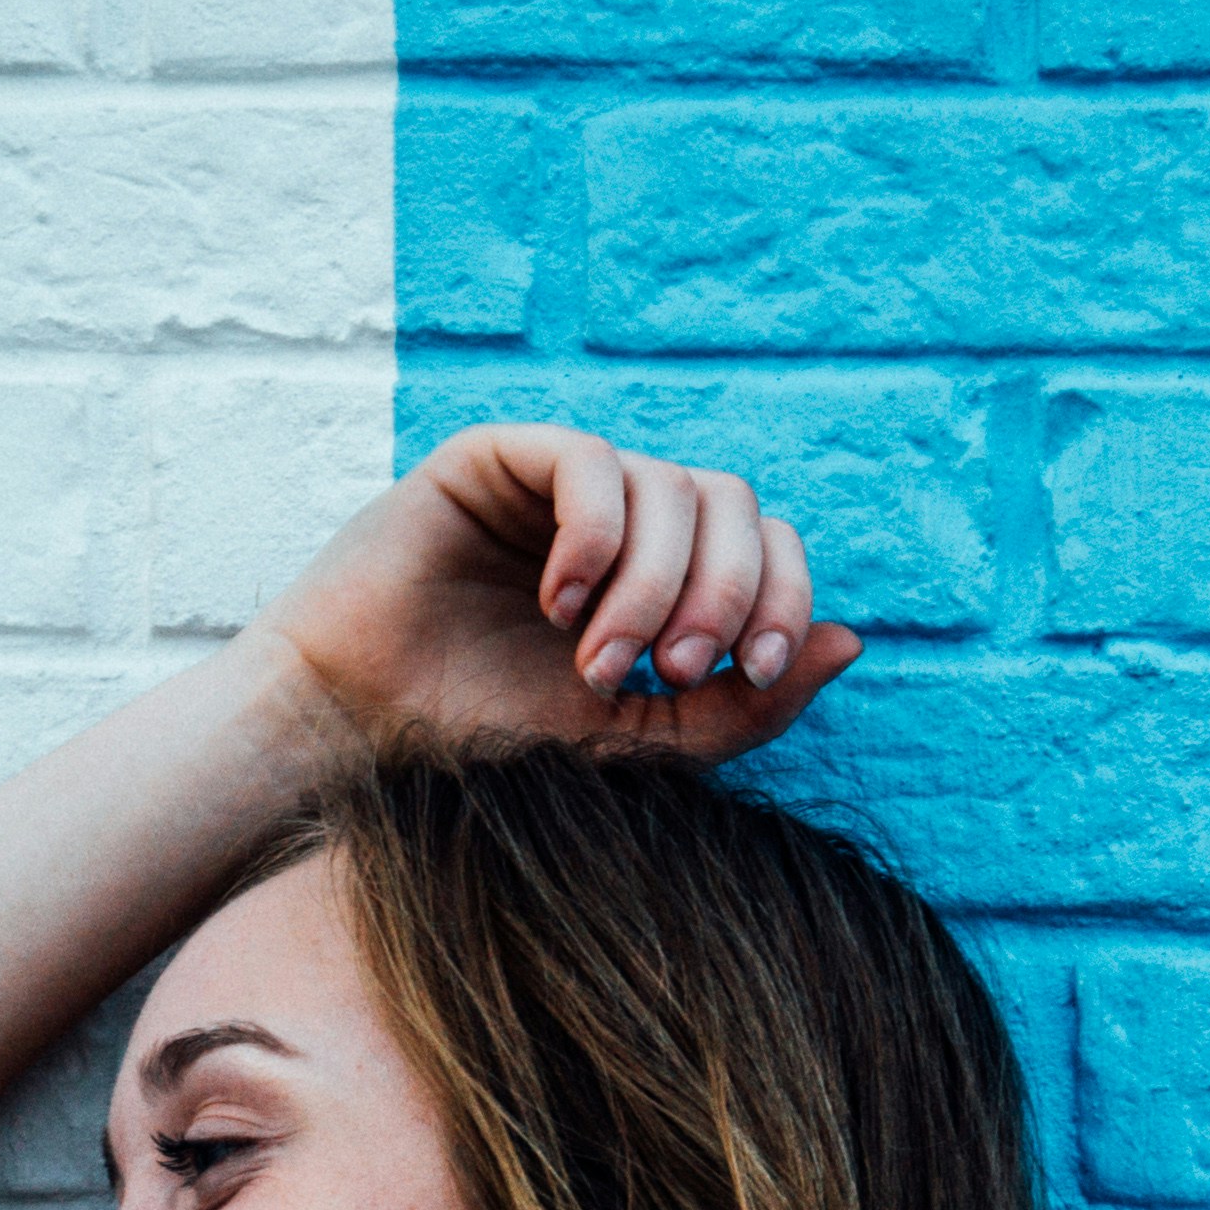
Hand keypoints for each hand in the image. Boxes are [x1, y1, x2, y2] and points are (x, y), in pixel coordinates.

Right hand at [246, 425, 863, 763]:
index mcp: (666, 578)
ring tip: (596, 664)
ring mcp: (562, 485)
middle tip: (672, 671)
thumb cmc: (486, 748)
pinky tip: (558, 605)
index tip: (750, 672)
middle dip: (724, 591)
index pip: (766, 547)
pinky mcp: (499, 460)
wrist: (358, 740)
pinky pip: (590, 462)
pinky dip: (596, 539)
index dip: (781, 597)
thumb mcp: (638, 747)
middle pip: (734, 503)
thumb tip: (850, 640)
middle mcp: (624, 522)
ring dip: (655, 585)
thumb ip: (741, 704)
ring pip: (672, 485)